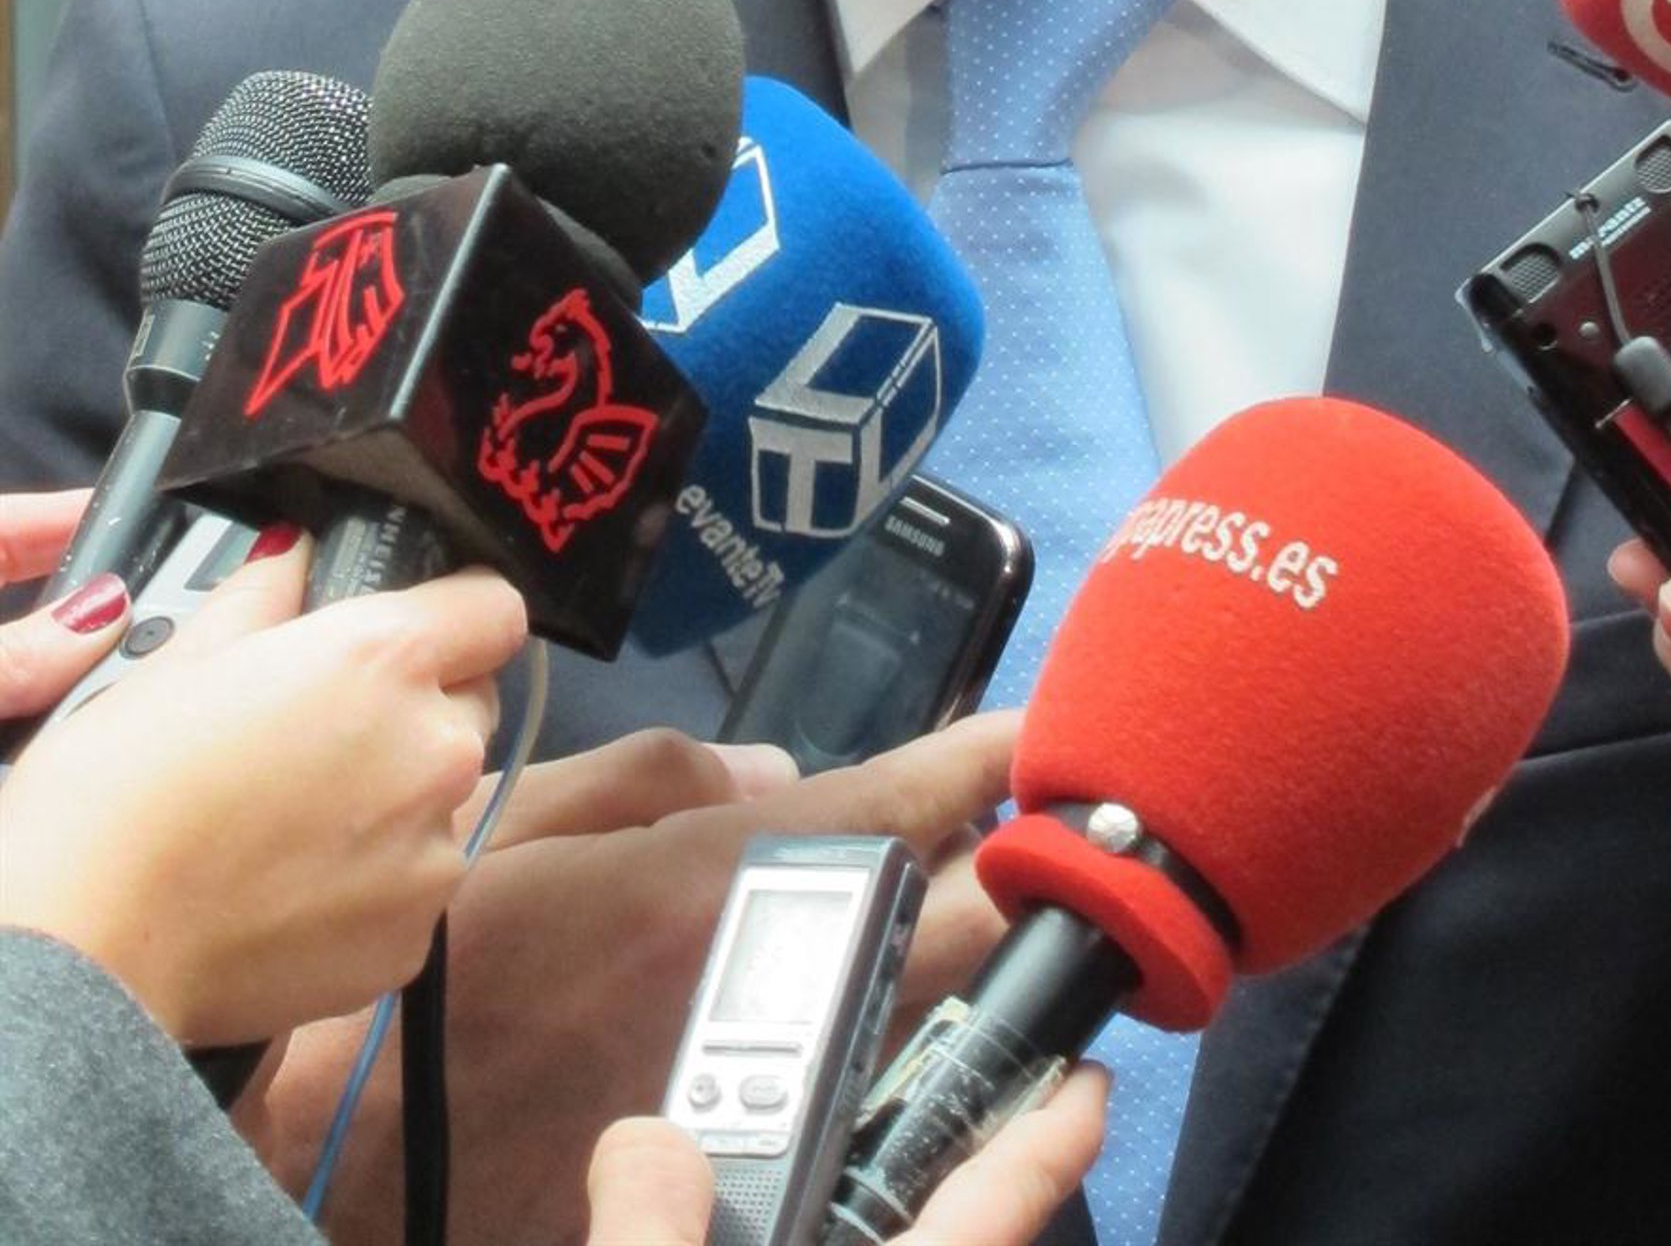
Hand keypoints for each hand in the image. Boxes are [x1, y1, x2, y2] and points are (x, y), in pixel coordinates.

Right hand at [1, 531, 527, 1038]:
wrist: (88, 950)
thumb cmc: (117, 797)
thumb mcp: (182, 661)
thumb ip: (265, 597)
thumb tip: (294, 557)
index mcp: (386, 658)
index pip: (495, 608)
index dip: (457, 613)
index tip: (417, 629)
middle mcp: (434, 750)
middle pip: (471, 705)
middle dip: (419, 708)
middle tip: (326, 735)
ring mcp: (431, 854)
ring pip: (444, 802)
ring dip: (396, 802)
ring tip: (294, 825)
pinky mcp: (412, 942)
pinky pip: (416, 889)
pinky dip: (374, 886)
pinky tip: (291, 890)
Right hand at [260, 707, 1017, 1245]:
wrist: (373, 1175)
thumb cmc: (434, 990)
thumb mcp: (515, 830)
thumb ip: (652, 779)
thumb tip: (776, 773)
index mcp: (706, 879)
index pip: (889, 804)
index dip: (977, 759)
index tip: (1039, 728)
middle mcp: (768, 982)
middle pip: (952, 916)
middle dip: (1018, 858)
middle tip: (1064, 816)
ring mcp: (778, 1083)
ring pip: (936, 1007)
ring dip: (988, 946)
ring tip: (1024, 896)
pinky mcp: (771, 1163)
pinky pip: (886, 1087)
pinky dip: (929, 1032)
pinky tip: (941, 1004)